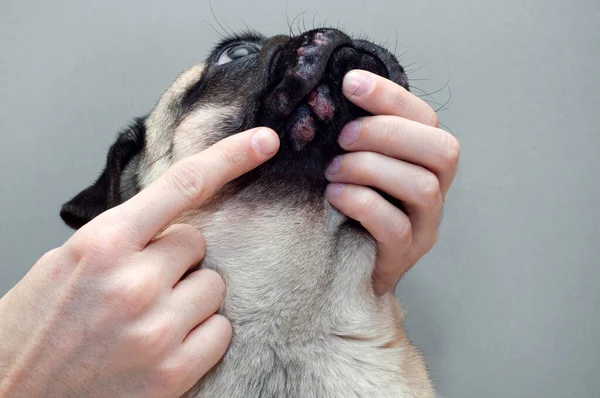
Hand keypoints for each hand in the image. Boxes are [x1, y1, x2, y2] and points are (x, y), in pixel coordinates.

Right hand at [0, 128, 279, 397]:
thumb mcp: (70, 260)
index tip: (263, 142)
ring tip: (149, 317)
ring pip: (214, 287)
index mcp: (102, 243)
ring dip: (190, 297)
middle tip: (142, 284)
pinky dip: (202, 333)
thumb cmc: (36, 327)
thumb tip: (177, 217)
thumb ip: (126, 234)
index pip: (182, 185)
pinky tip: (166, 343)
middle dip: (177, 260)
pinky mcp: (173, 372)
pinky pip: (221, 331)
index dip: (230, 157)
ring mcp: (156, 329)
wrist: (11, 395)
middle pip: (198, 243)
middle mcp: (133, 282)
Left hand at [326, 70, 459, 294]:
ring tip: (333, 170)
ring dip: (371, 168)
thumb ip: (356, 134)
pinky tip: (334, 195)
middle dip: (388, 133)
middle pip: (442, 150)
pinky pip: (395, 227)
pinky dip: (362, 203)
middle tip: (343, 137)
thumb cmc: (348, 205)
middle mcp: (436, 189)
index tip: (350, 83)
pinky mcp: (404, 254)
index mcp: (425, 159)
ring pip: (422, 187)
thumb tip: (333, 94)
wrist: (346, 266)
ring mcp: (425, 225)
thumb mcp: (354, 163)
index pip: (426, 118)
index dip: (391, 96)